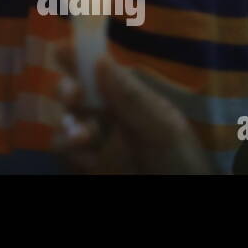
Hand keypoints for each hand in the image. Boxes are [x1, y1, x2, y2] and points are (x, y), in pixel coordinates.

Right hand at [49, 43, 211, 173]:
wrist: (185, 198)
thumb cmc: (182, 161)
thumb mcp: (164, 127)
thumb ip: (132, 98)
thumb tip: (101, 59)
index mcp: (130, 100)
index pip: (100, 72)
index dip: (79, 57)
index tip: (62, 49)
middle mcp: (109, 117)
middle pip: (74, 93)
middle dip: (66, 88)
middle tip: (73, 94)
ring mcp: (96, 143)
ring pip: (65, 121)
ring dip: (67, 122)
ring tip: (85, 136)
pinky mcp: (87, 166)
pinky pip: (65, 151)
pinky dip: (68, 147)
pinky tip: (85, 152)